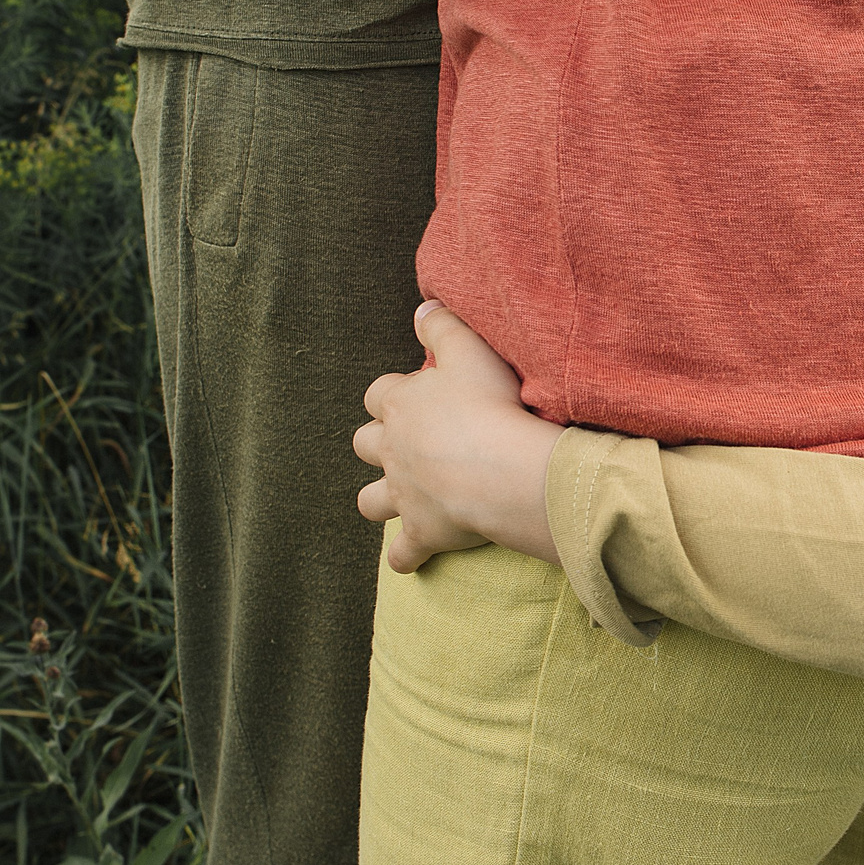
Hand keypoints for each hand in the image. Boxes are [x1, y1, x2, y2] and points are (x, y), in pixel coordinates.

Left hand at [355, 303, 565, 571]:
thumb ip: (442, 324)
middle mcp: (393, 450)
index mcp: (400, 405)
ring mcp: (403, 494)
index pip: (378, 394)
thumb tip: (423, 307)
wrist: (499, 469)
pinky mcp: (421, 532)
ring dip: (379, 499)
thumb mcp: (469, 348)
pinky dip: (405, 556)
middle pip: (364, 443)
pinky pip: (402, 553)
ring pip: (369, 501)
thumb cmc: (488, 405)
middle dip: (378, 443)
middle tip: (408, 442)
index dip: (393, 393)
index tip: (417, 394)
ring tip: (399, 497)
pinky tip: (413, 557)